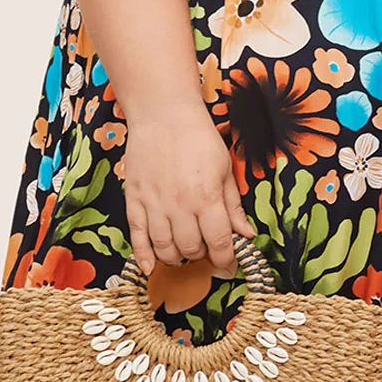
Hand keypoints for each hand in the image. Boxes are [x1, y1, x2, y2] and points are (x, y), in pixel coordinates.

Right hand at [118, 105, 255, 277]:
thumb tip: (247, 235)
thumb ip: (233, 206)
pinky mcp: (134, 199)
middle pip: (191, 248)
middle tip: (206, 249)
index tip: (230, 265)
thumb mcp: (225, 169)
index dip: (226, 260)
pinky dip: (142, 256)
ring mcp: (154, 204)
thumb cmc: (198, 138)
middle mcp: (180, 205)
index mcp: (207, 197)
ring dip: (176, 257)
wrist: (163, 114)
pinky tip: (149, 267)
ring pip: (164, 248)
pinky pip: (136, 236)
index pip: (219, 242)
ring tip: (184, 252)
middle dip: (201, 255)